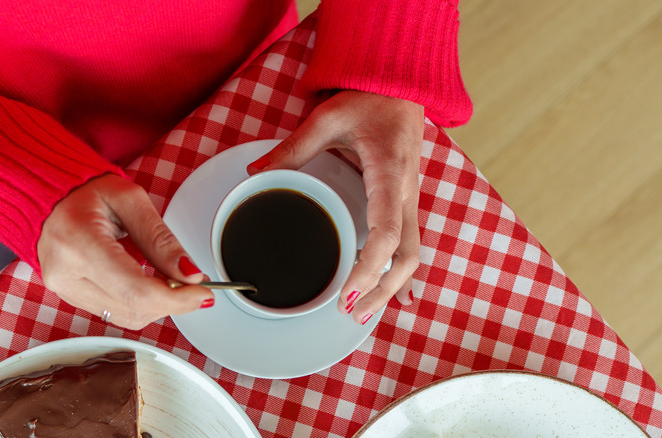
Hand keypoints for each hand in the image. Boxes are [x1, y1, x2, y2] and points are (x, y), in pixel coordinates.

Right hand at [37, 174, 213, 329]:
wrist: (50, 197)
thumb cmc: (86, 191)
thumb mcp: (131, 201)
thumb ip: (161, 239)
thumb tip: (190, 273)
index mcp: (78, 243)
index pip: (135, 289)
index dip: (176, 298)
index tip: (202, 292)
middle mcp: (65, 274)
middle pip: (133, 308)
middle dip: (173, 301)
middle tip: (194, 284)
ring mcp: (64, 289)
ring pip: (126, 317)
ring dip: (158, 304)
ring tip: (172, 279)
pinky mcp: (69, 297)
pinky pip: (113, 312)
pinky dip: (140, 303)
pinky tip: (150, 282)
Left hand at [247, 90, 422, 323]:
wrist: (399, 84)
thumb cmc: (367, 99)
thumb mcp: (326, 119)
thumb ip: (291, 149)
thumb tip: (255, 172)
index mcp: (389, 175)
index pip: (385, 234)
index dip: (369, 270)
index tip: (347, 293)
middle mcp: (406, 192)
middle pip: (406, 256)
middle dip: (381, 290)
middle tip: (349, 313)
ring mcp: (412, 198)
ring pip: (413, 254)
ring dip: (393, 286)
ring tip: (364, 311)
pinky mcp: (407, 199)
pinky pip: (411, 242)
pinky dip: (404, 271)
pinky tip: (400, 294)